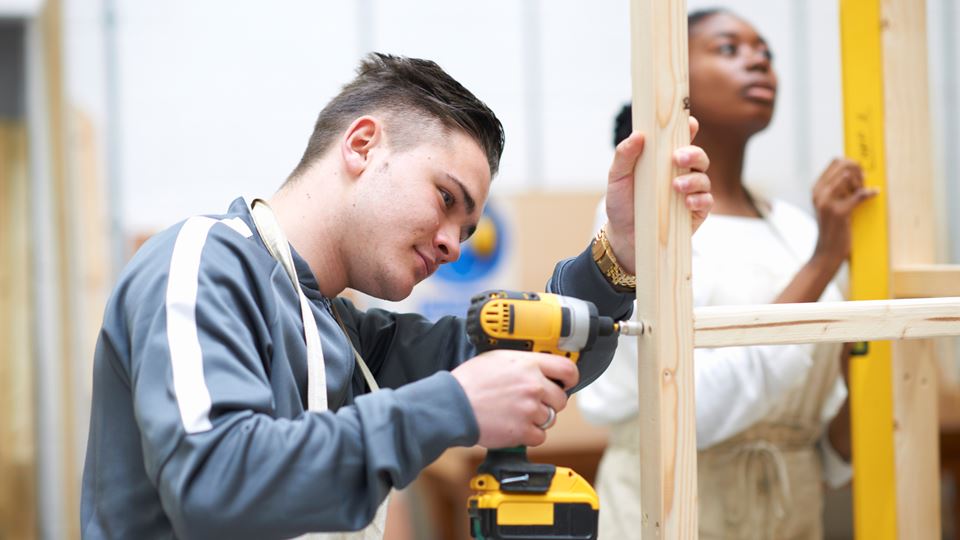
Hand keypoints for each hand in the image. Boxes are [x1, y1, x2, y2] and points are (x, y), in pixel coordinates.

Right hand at [451, 350, 578, 448]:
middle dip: (549, 403)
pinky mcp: (523, 430)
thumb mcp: (497, 358)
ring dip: (537, 419)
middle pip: (561, 399)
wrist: (453, 404)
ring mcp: (530, 409)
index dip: (570, 379)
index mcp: (529, 364)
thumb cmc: (469, 381)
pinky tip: (514, 427)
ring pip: (550, 419)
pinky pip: (540, 437)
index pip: (567, 370)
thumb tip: (537, 367)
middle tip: (531, 403)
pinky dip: (529, 435)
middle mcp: (534, 386)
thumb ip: (523, 362)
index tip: (566, 383)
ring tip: (516, 415)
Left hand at [604, 116, 712, 273]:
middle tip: (678, 158)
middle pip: (699, 157)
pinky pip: (706, 202)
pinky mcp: (695, 213)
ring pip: (704, 179)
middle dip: (693, 154)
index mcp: (664, 160)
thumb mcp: (617, 178)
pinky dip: (700, 200)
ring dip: (694, 180)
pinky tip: (687, 202)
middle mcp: (681, 173)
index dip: (689, 129)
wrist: (623, 237)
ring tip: (676, 185)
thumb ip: (625, 155)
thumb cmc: (621, 203)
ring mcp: (690, 193)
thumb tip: (637, 134)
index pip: (681, 139)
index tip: (689, 123)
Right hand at [811, 158, 876, 269]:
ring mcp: (827, 202)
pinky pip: (859, 195)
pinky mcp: (839, 212)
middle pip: (844, 165)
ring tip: (863, 192)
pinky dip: (869, 193)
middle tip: (862, 184)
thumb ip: (837, 189)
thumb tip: (856, 173)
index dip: (851, 164)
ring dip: (861, 183)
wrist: (826, 252)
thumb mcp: (829, 206)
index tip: (859, 175)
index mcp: (816, 189)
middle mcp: (819, 193)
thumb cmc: (832, 229)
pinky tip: (875, 193)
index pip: (835, 162)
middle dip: (858, 171)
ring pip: (849, 176)